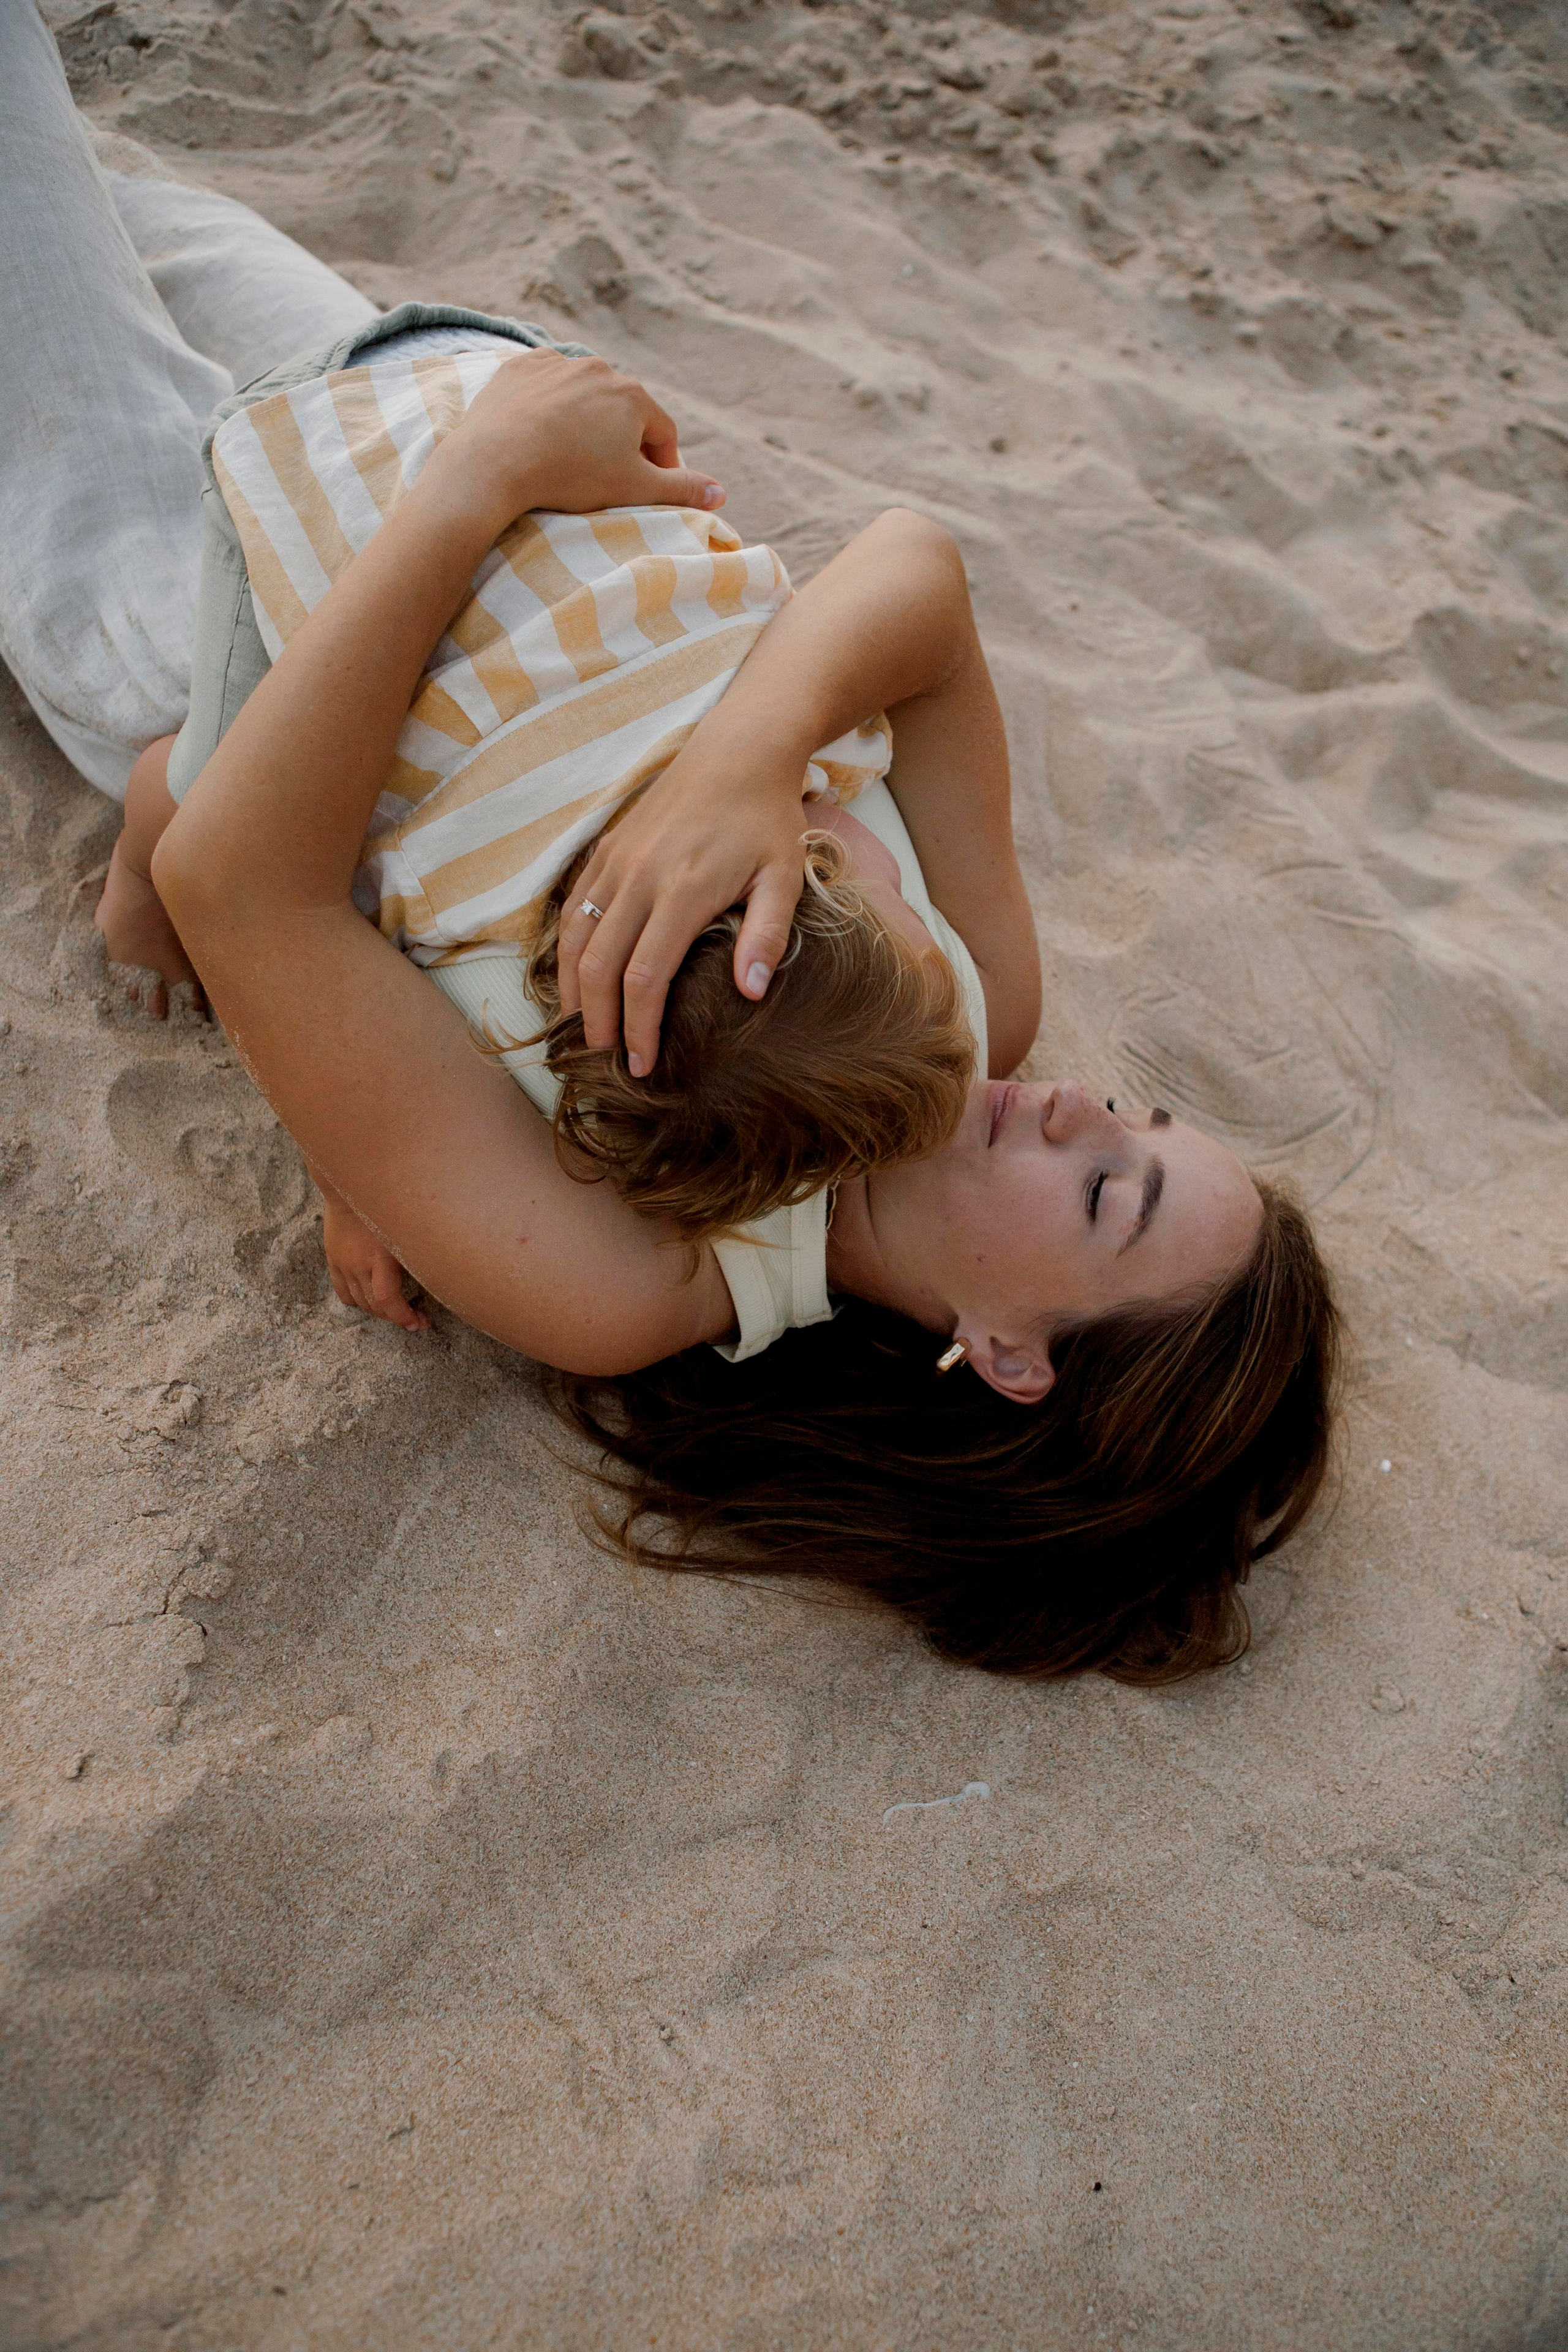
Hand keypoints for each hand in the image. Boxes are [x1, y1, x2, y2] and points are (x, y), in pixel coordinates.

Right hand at [322, 1193, 429, 1331]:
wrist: (349, 1183)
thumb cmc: (387, 1201)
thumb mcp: (407, 1228)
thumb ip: (417, 1253)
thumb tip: (440, 1274)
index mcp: (379, 1256)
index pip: (387, 1301)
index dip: (403, 1317)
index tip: (419, 1322)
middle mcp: (358, 1264)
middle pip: (374, 1306)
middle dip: (395, 1317)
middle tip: (415, 1319)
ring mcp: (342, 1263)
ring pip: (358, 1302)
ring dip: (378, 1311)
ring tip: (395, 1309)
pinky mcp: (332, 1259)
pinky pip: (343, 1292)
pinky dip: (358, 1300)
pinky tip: (371, 1298)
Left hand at [416, 349, 723, 535]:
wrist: (494, 462)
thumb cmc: (569, 478)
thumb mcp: (634, 489)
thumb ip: (680, 489)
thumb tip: (722, 493)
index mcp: (633, 395)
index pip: (661, 432)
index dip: (661, 463)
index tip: (650, 487)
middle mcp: (599, 368)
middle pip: (622, 411)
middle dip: (621, 441)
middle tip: (606, 476)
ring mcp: (556, 362)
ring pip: (582, 397)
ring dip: (584, 422)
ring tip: (569, 456)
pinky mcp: (519, 367)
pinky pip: (544, 388)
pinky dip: (547, 408)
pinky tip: (538, 434)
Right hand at [557, 711, 815, 1073]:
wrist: (737, 751)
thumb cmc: (767, 819)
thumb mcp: (785, 876)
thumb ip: (768, 935)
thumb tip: (750, 994)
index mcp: (683, 892)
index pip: (643, 978)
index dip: (637, 1028)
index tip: (641, 1065)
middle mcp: (639, 878)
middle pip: (599, 967)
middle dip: (597, 1021)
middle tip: (606, 1061)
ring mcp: (616, 861)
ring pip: (575, 939)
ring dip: (572, 990)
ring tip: (581, 1030)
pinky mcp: (606, 849)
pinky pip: (573, 908)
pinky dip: (567, 950)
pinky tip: (575, 978)